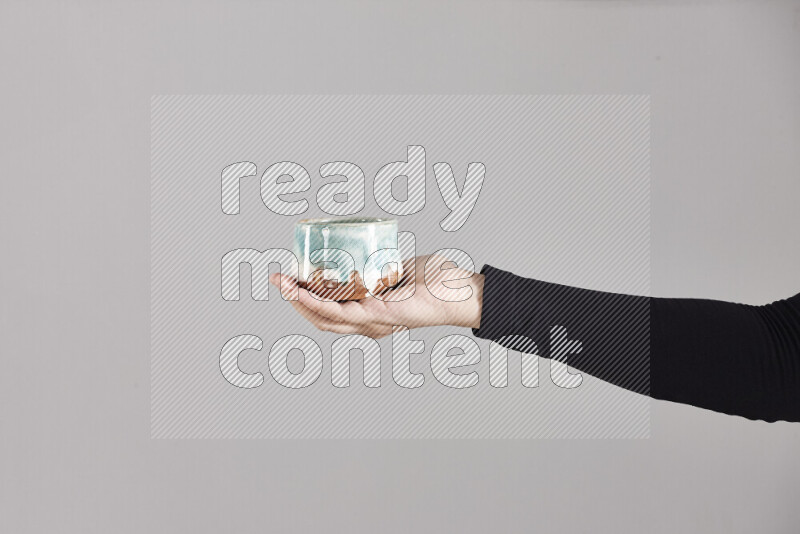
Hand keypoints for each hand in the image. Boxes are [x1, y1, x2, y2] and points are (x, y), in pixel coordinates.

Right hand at [269, 255, 483, 338]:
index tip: (288, 278)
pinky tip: (300, 290)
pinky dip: (315, 302)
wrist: (459, 290)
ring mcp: (371, 323)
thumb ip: (379, 262)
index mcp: (369, 314)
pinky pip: (339, 312)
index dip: (304, 298)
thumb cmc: (436, 281)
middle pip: (319, 317)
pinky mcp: (378, 317)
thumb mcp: (396, 269)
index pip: (328, 311)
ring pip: (323, 317)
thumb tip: (362, 243)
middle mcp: (367, 324)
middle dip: (293, 298)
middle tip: (276, 278)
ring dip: (297, 300)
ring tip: (281, 282)